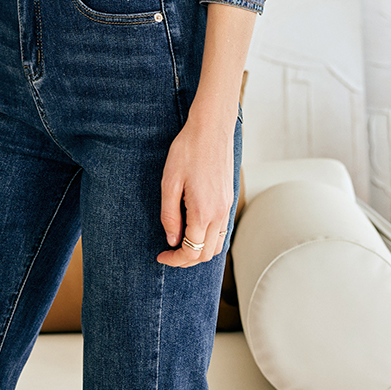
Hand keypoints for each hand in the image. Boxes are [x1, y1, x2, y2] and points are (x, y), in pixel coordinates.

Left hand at [157, 113, 235, 266]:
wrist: (211, 129)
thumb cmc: (187, 151)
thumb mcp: (170, 183)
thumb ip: (170, 215)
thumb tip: (172, 240)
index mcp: (203, 212)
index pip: (191, 251)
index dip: (174, 260)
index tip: (161, 256)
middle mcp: (219, 214)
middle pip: (207, 254)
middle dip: (187, 259)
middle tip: (169, 253)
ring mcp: (227, 206)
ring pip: (218, 244)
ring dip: (200, 250)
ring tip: (181, 242)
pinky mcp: (229, 198)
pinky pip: (222, 230)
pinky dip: (210, 238)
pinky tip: (195, 228)